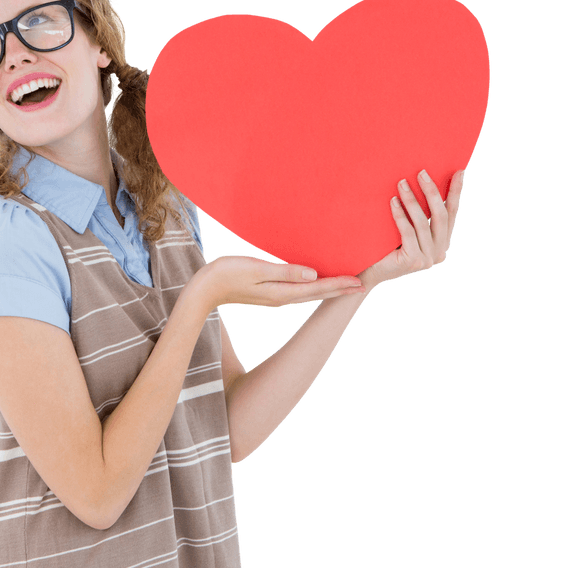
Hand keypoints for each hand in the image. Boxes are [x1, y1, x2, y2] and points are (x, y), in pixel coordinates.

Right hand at [192, 254, 364, 311]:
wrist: (203, 290)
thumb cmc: (225, 274)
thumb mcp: (255, 269)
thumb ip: (284, 272)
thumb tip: (313, 275)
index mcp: (281, 292)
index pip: (317, 289)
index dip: (340, 285)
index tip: (361, 282)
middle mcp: (282, 298)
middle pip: (318, 293)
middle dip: (340, 289)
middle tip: (364, 284)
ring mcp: (275, 297)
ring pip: (310, 293)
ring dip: (329, 288)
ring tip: (346, 283)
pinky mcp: (269, 293)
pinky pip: (299, 290)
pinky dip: (314, 286)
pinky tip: (317, 280)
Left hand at [359, 169, 465, 290]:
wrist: (370, 273)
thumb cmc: (387, 247)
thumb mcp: (408, 230)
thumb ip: (419, 217)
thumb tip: (423, 182)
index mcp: (443, 243)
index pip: (452, 214)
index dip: (456, 192)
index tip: (459, 172)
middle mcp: (440, 252)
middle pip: (441, 216)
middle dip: (432, 192)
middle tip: (421, 172)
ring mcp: (428, 259)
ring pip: (423, 223)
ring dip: (412, 200)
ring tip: (401, 183)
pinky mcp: (414, 262)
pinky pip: (408, 232)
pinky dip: (401, 214)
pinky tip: (393, 201)